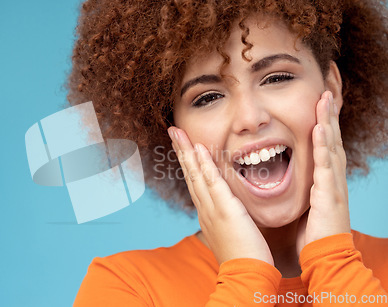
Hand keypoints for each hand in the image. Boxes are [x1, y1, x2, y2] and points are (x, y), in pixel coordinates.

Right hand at [168, 127, 273, 265]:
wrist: (246, 276)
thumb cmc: (243, 256)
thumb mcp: (231, 232)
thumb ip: (226, 217)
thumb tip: (227, 208)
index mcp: (207, 213)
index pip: (195, 182)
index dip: (188, 162)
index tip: (184, 146)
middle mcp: (205, 209)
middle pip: (190, 174)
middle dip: (181, 151)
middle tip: (173, 131)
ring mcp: (212, 209)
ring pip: (196, 175)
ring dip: (187, 152)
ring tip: (179, 133)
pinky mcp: (225, 210)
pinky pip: (213, 184)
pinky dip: (204, 166)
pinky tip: (199, 150)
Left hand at [296, 91, 350, 255]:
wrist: (323, 258)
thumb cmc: (311, 234)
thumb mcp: (305, 205)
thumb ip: (302, 189)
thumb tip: (286, 179)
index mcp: (323, 179)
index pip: (323, 144)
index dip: (322, 123)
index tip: (318, 102)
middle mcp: (331, 178)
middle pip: (330, 139)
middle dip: (329, 114)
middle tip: (327, 89)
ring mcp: (332, 184)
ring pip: (331, 146)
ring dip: (328, 121)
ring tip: (325, 98)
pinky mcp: (328, 194)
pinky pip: (326, 165)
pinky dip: (323, 145)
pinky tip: (320, 128)